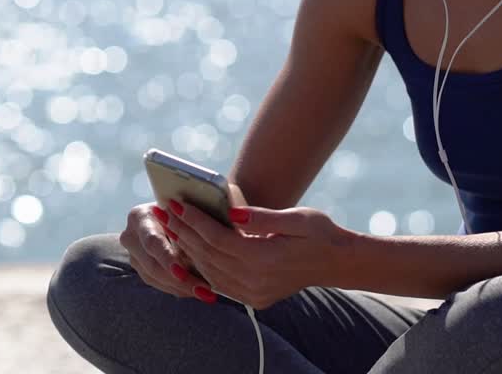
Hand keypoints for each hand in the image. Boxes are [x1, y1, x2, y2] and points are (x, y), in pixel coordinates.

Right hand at [118, 203, 210, 300]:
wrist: (168, 211)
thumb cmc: (182, 206)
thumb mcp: (185, 211)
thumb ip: (192, 225)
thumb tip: (218, 236)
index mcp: (139, 216)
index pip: (152, 242)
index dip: (167, 258)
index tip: (183, 272)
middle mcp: (130, 236)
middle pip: (152, 265)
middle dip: (178, 281)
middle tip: (202, 290)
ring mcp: (133, 254)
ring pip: (154, 277)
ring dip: (180, 288)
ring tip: (205, 294)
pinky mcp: (140, 267)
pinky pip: (157, 283)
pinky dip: (176, 288)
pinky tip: (194, 292)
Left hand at [162, 198, 349, 309]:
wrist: (337, 263)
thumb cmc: (319, 233)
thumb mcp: (298, 218)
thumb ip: (263, 217)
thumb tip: (232, 211)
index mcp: (265, 258)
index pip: (218, 239)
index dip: (195, 221)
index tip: (177, 203)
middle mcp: (256, 280)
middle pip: (208, 255)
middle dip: (184, 232)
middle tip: (164, 211)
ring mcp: (253, 293)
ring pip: (210, 271)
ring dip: (188, 249)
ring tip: (172, 227)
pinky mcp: (254, 298)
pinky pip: (219, 283)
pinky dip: (202, 265)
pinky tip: (192, 249)